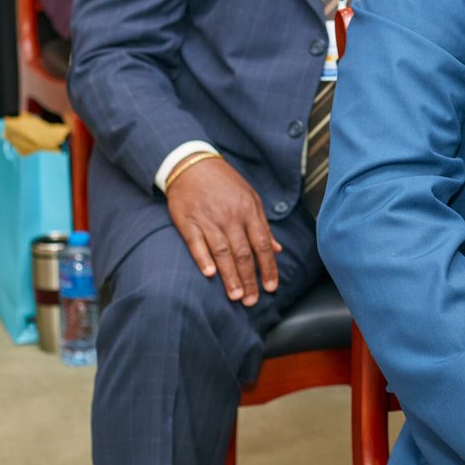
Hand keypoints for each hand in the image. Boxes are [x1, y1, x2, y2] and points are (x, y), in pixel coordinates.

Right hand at [165, 155, 281, 304]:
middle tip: (252, 300)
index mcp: (249, 211)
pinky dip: (203, 258)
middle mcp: (231, 217)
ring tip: (236, 295)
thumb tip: (277, 249)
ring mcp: (209, 219)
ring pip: (222, 252)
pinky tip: (210, 274)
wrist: (192, 164)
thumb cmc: (224, 183)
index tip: (271, 287)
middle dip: (249, 279)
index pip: (262, 245)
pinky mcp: (188, 221)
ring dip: (230, 276)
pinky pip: (196, 243)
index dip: (268, 268)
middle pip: (243, 253)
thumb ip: (263, 225)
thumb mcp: (250, 197)